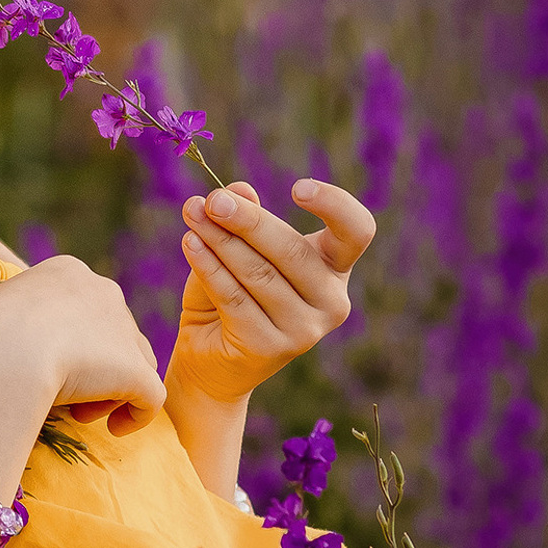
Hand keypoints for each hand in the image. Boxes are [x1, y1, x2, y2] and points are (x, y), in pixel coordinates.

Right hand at [0, 258, 167, 448]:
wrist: (0, 351)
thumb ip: (21, 322)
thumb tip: (20, 345)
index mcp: (68, 272)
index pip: (87, 310)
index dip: (75, 342)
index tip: (47, 364)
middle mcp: (102, 290)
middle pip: (115, 336)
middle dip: (96, 367)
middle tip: (66, 393)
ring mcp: (123, 328)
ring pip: (135, 365)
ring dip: (111, 391)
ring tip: (79, 411)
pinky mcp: (135, 369)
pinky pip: (151, 398)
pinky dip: (136, 416)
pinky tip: (113, 429)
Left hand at [170, 179, 376, 406]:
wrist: (210, 359)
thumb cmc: (230, 294)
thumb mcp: (237, 249)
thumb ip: (243, 219)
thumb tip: (238, 190)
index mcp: (333, 268)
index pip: (356, 231)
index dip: (336, 205)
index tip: (299, 188)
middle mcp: (330, 301)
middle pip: (292, 250)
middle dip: (247, 220)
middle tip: (212, 200)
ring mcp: (304, 330)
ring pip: (258, 272)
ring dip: (219, 239)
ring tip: (192, 213)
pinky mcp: (269, 347)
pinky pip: (234, 297)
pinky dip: (209, 266)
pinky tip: (191, 243)